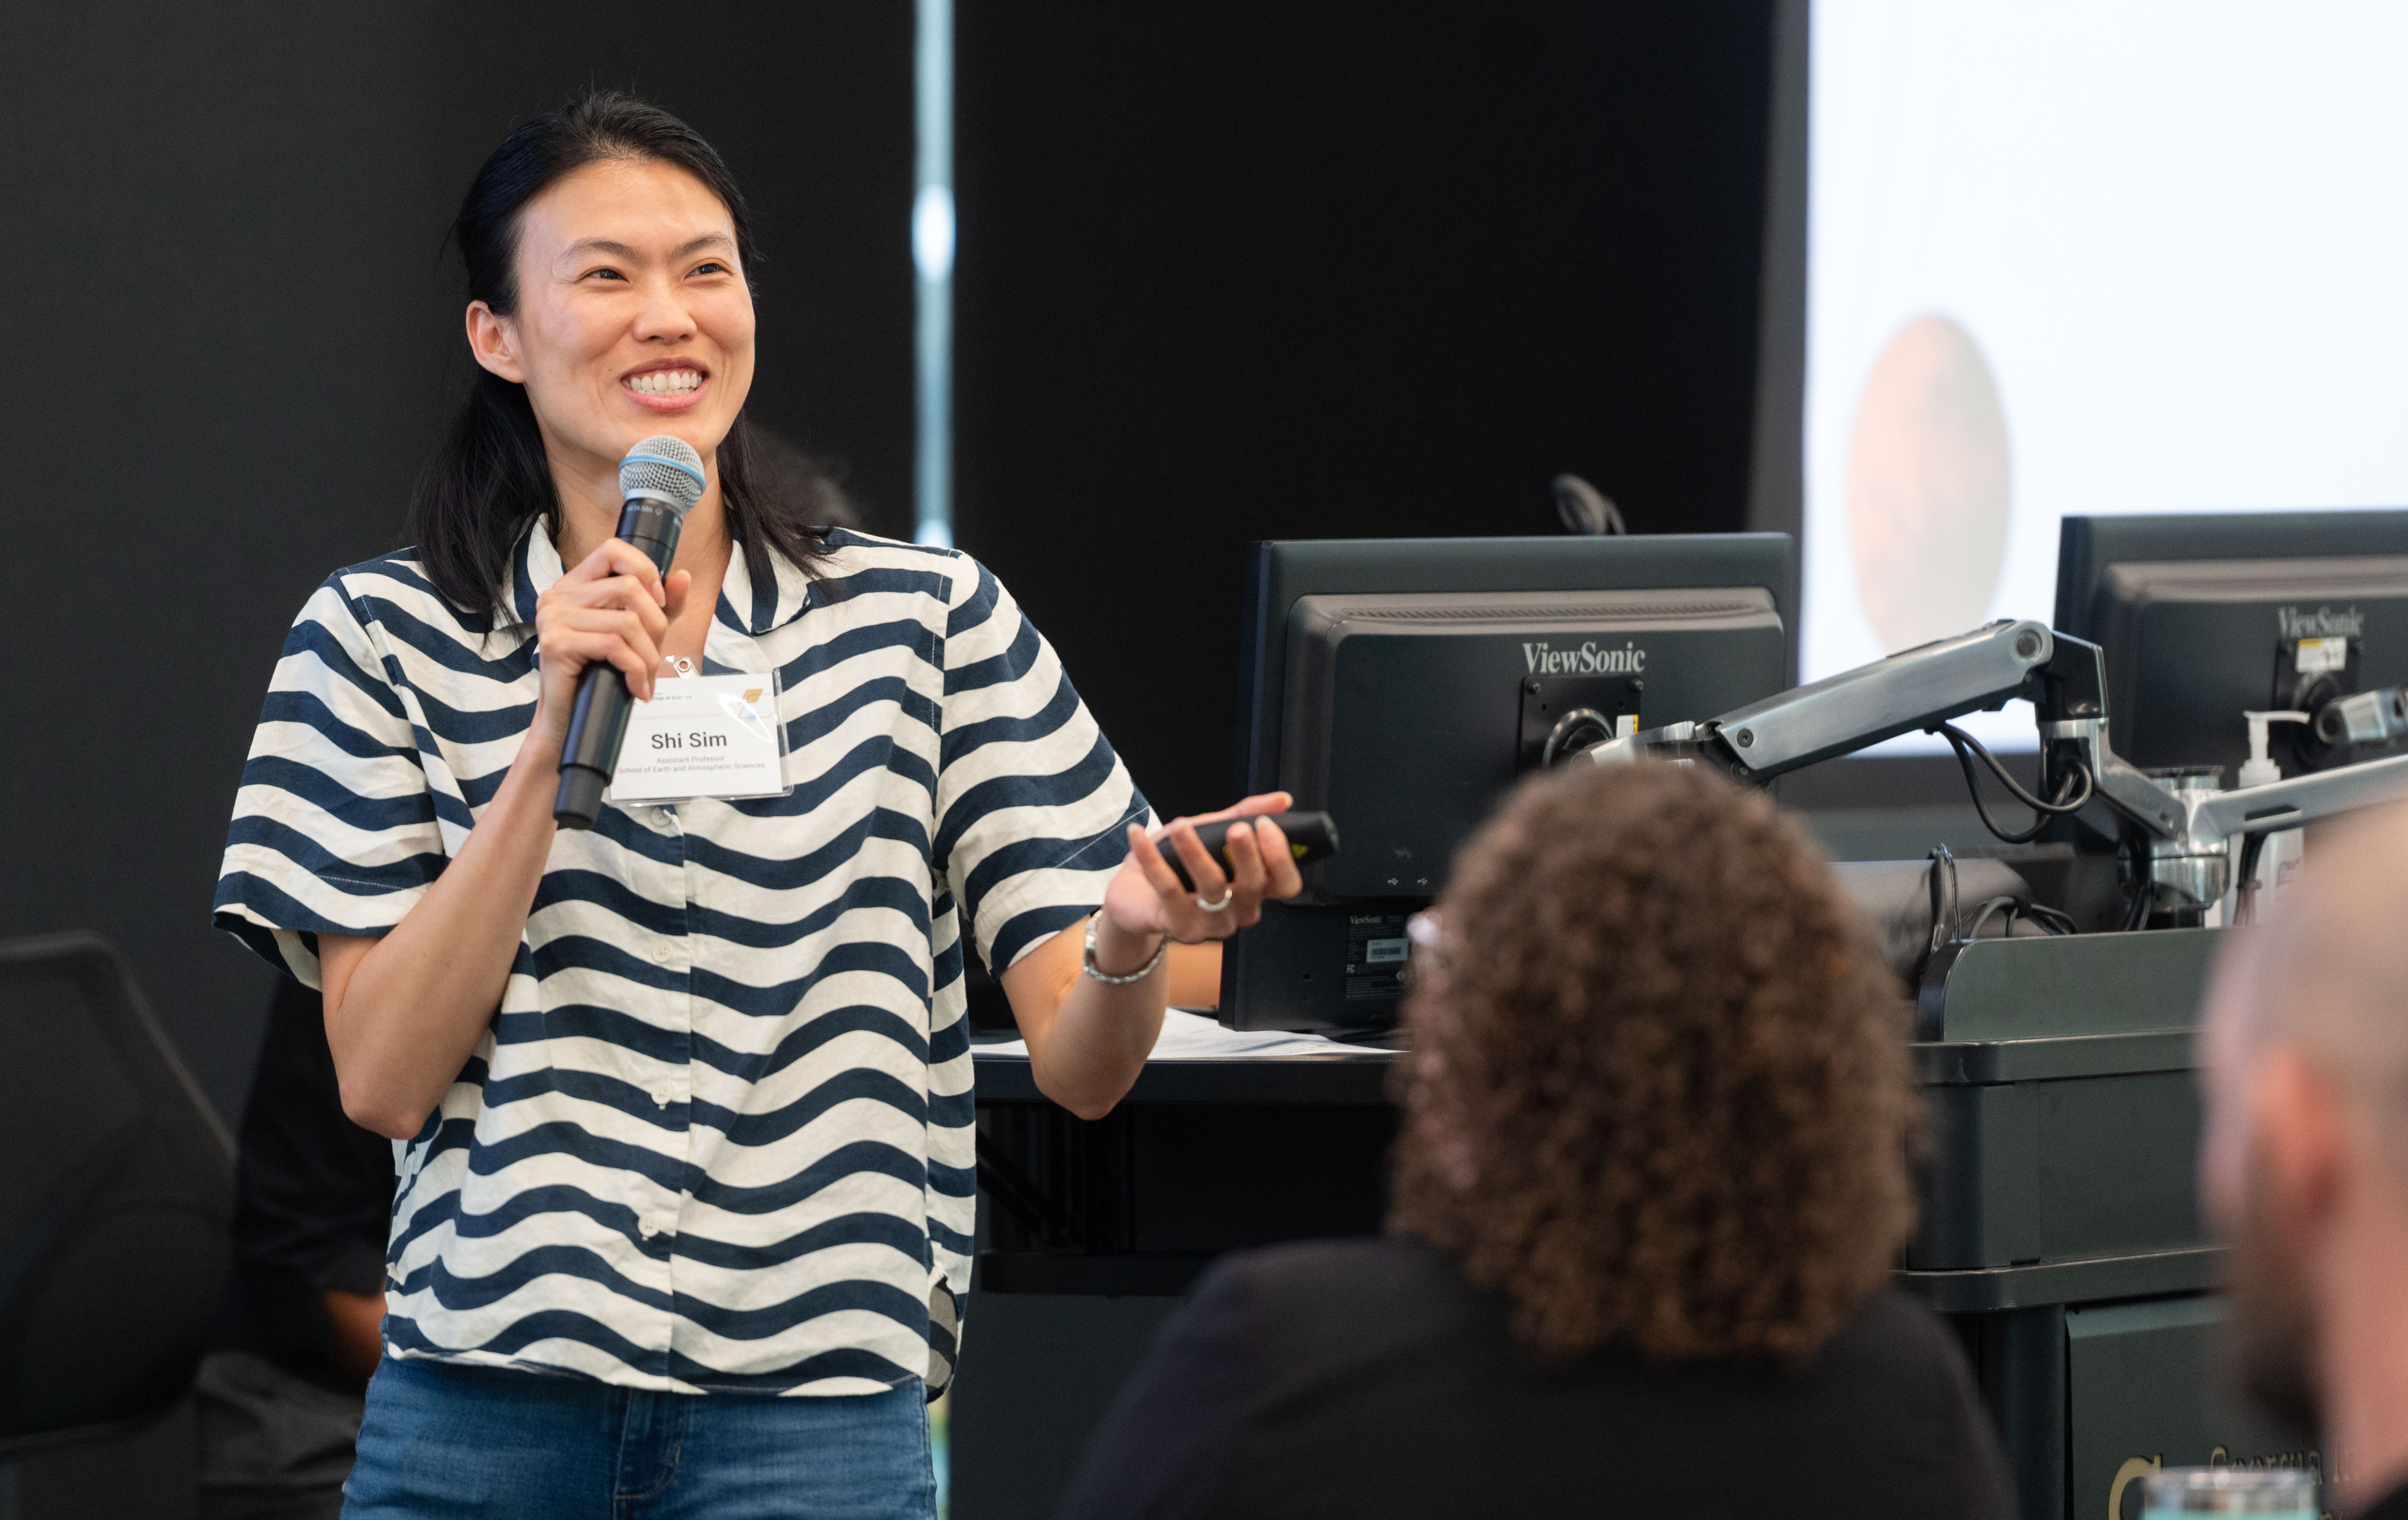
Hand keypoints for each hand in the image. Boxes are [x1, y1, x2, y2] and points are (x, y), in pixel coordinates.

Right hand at [529, 538, 690, 753]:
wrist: (569, 720)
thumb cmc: (601, 675)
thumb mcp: (638, 635)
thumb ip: (661, 605)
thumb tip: (683, 576)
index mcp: (575, 584)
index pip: (613, 549)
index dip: (644, 569)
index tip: (659, 602)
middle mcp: (558, 595)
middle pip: (628, 588)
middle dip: (655, 626)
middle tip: (654, 655)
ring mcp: (553, 617)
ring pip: (626, 621)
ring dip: (648, 656)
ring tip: (645, 678)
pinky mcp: (556, 644)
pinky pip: (614, 646)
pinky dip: (636, 670)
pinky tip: (637, 689)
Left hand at [1099, 792, 1305, 961]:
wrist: (1134, 894)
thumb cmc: (1180, 862)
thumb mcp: (1212, 832)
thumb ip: (1245, 814)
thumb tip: (1282, 799)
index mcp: (1254, 889)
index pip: (1285, 884)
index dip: (1281, 857)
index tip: (1266, 824)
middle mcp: (1238, 911)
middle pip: (1254, 888)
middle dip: (1247, 856)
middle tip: (1236, 829)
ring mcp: (1210, 925)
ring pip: (1212, 889)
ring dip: (1195, 853)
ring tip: (1180, 826)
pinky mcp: (1177, 927)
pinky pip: (1168, 890)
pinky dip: (1152, 859)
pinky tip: (1138, 835)